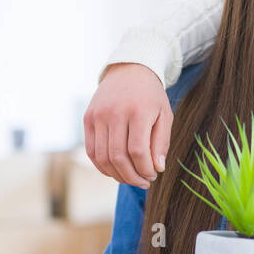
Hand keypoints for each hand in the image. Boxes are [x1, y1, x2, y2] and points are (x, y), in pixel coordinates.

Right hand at [83, 63, 173, 187]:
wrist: (129, 70)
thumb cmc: (151, 97)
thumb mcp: (165, 115)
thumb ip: (162, 143)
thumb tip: (157, 169)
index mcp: (137, 111)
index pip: (138, 151)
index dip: (145, 169)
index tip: (153, 176)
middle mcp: (114, 113)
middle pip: (118, 157)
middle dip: (132, 177)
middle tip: (143, 182)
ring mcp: (98, 116)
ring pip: (103, 157)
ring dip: (117, 175)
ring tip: (130, 178)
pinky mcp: (88, 119)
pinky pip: (92, 151)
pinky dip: (102, 166)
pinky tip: (115, 171)